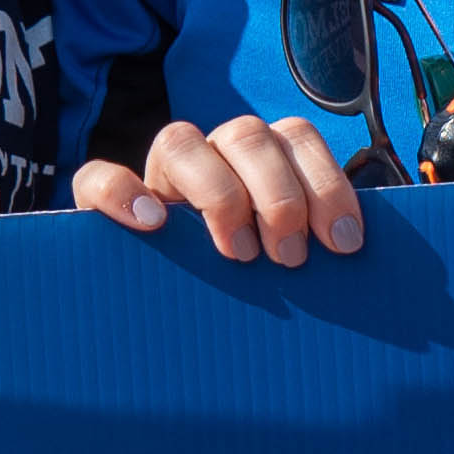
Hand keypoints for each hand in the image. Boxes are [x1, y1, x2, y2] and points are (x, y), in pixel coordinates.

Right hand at [74, 115, 363, 265]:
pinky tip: (153, 224)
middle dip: (279, 197)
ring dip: (218, 195)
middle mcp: (213, 154)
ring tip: (239, 255)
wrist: (175, 318)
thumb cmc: (254, 283)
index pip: (297, 137)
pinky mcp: (105, 200)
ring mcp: (159, 174)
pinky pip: (98, 176)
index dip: (327, 182)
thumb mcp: (290, 259)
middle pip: (247, 135)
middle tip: (289, 259)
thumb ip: (316, 244)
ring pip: (180, 140)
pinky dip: (121, 192)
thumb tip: (354, 254)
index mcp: (262, 159)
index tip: (345, 242)